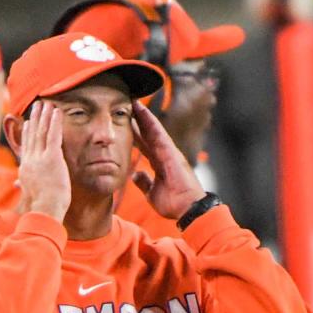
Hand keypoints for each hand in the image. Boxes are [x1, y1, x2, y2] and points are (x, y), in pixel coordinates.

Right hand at [17, 101, 69, 221]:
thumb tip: (16, 185)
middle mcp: (30, 160)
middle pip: (32, 135)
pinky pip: (53, 135)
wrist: (44, 210)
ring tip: (46, 103)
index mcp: (25, 169)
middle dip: (34, 119)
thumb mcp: (29, 195)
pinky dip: (55, 122)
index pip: (26, 147)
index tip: (27, 123)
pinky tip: (56, 111)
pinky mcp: (52, 158)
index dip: (27, 133)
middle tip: (36, 106)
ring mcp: (40, 158)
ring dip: (44, 115)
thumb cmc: (40, 207)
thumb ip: (23, 186)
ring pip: (42, 132)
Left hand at [130, 100, 205, 220]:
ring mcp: (168, 152)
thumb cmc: (174, 203)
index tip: (125, 124)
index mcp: (159, 163)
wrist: (188, 209)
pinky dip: (150, 121)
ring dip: (143, 116)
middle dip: (137, 121)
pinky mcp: (171, 152)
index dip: (135, 134)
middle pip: (147, 134)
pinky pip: (159, 133)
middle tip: (126, 107)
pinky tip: (142, 110)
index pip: (144, 145)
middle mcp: (164, 154)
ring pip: (153, 130)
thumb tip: (135, 175)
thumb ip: (144, 183)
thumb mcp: (152, 193)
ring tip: (133, 102)